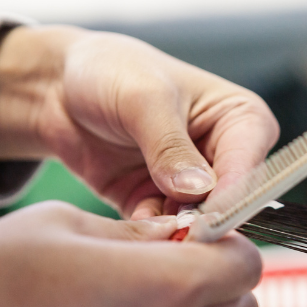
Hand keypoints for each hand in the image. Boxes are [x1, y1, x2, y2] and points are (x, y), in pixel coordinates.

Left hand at [0, 26, 279, 217]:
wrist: (59, 87)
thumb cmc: (111, 71)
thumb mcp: (143, 99)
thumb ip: (170, 146)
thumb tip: (197, 190)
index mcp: (241, 120)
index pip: (247, 166)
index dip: (229, 196)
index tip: (206, 220)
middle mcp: (224, 156)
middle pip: (228, 203)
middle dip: (200, 221)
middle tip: (174, 231)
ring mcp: (193, 185)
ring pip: (197, 224)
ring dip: (172, 231)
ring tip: (147, 227)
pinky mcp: (160, 205)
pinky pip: (164, 232)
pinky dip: (150, 236)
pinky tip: (133, 230)